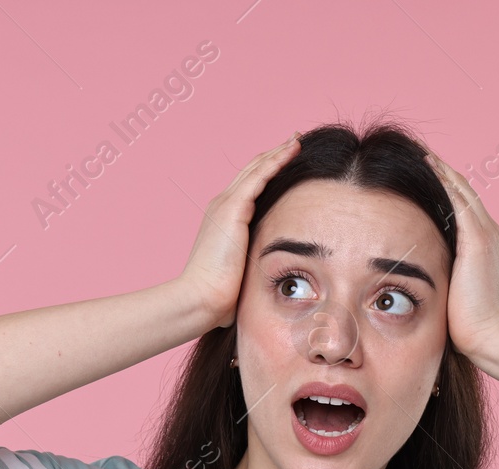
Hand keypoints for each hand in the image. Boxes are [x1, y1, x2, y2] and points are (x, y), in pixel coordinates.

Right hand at [177, 132, 301, 328]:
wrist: (200, 298)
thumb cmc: (218, 296)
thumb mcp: (238, 274)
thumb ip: (249, 268)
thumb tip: (263, 282)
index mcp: (223, 219)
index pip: (248, 187)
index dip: (267, 171)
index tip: (286, 161)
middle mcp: (222, 205)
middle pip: (252, 171)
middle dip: (274, 154)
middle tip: (295, 140)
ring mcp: (225, 204)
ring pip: (257, 168)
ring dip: (278, 151)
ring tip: (298, 139)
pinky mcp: (233, 208)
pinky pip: (260, 175)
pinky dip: (277, 160)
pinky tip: (293, 150)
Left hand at [424, 152, 498, 366]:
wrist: (488, 336)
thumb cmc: (467, 324)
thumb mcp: (452, 290)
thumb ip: (440, 274)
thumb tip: (415, 275)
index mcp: (482, 243)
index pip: (460, 206)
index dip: (443, 186)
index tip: (421, 172)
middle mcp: (487, 232)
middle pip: (462, 190)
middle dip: (440, 170)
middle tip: (418, 151)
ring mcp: (485, 234)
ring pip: (461, 190)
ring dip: (441, 169)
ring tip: (420, 151)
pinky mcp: (478, 240)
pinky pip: (459, 201)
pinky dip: (445, 181)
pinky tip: (428, 166)